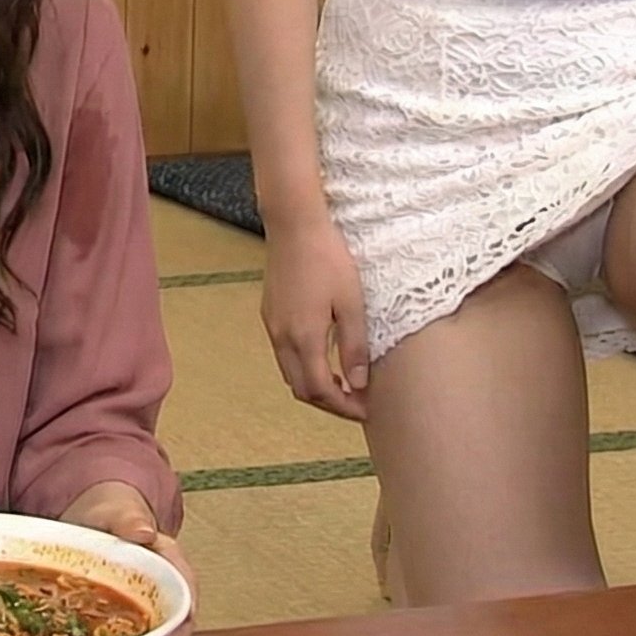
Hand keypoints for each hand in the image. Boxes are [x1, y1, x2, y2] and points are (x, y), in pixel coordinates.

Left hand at [59, 482, 194, 635]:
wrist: (99, 520)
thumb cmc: (113, 515)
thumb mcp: (116, 509)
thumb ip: (128, 519)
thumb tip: (142, 530)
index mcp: (174, 566)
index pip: (187, 597)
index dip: (180, 626)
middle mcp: (172, 595)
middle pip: (181, 634)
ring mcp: (156, 614)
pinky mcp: (138, 627)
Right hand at [262, 218, 369, 419]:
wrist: (294, 225)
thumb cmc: (328, 258)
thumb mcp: (351, 304)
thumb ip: (354, 347)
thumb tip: (359, 383)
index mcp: (303, 338)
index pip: (320, 391)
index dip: (343, 407)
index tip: (365, 410)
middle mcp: (281, 337)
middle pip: (300, 389)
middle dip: (328, 403)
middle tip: (356, 403)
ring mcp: (272, 325)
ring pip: (289, 372)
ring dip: (314, 385)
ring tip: (342, 383)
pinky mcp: (270, 313)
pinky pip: (283, 353)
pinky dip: (303, 366)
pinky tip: (322, 357)